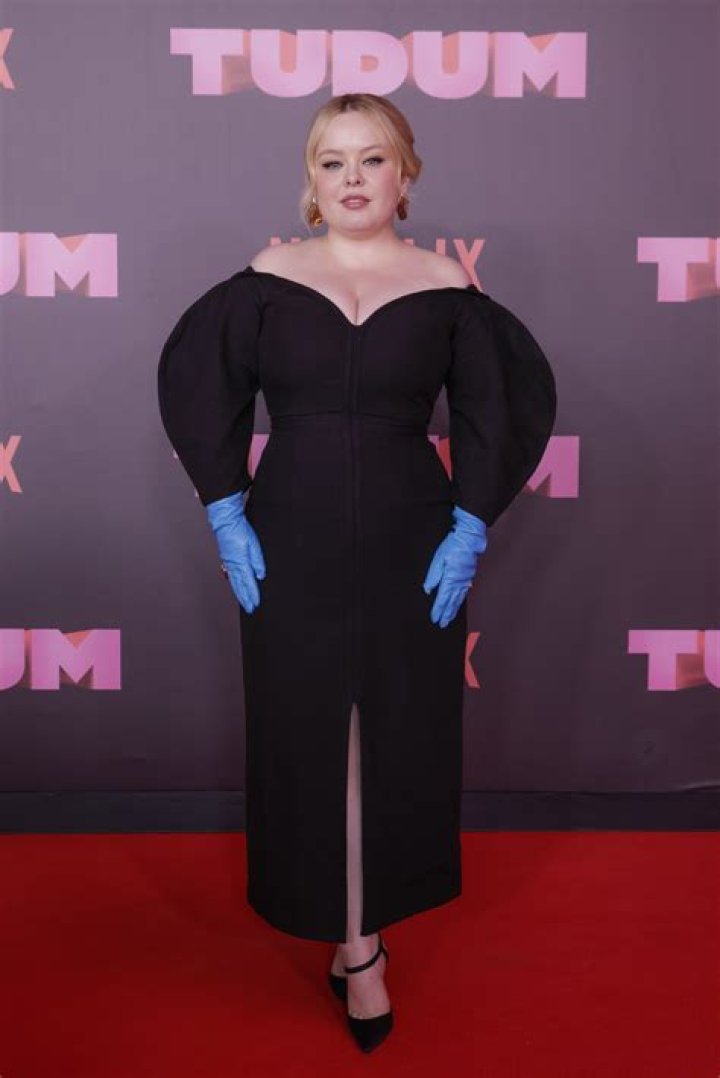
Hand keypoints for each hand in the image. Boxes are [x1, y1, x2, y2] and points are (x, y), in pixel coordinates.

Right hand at [206, 491, 265, 613]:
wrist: (225, 521)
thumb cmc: (239, 530)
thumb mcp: (253, 545)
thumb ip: (257, 561)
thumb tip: (260, 576)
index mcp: (241, 563)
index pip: (248, 583)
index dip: (252, 594)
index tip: (256, 604)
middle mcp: (234, 565)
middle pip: (240, 586)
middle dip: (245, 598)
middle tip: (250, 609)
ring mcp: (229, 563)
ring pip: (235, 582)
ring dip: (240, 593)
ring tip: (244, 602)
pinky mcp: (227, 559)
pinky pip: (231, 576)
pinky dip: (235, 585)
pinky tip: (236, 587)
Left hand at [422, 505, 487, 627]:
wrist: (470, 539)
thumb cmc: (453, 546)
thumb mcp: (438, 559)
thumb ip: (433, 576)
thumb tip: (428, 590)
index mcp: (450, 579)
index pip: (442, 599)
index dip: (438, 610)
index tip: (434, 619)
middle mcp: (459, 582)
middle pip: (452, 602)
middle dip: (446, 614)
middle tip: (442, 624)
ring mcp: (465, 580)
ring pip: (458, 599)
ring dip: (453, 610)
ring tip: (449, 619)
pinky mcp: (469, 577)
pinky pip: (463, 593)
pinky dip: (459, 601)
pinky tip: (457, 604)